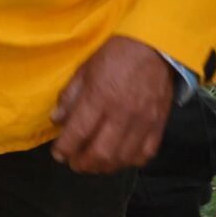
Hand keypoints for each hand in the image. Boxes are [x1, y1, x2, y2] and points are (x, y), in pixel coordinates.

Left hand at [52, 36, 177, 173]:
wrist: (154, 49)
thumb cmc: (114, 57)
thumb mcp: (84, 70)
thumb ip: (70, 96)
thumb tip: (57, 119)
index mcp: (99, 98)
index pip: (78, 132)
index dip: (65, 148)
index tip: (58, 155)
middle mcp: (121, 115)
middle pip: (101, 152)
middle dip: (84, 164)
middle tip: (75, 164)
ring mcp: (142, 123)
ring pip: (123, 158)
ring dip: (105, 167)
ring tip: (93, 165)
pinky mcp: (158, 126)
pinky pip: (146, 153)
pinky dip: (131, 161)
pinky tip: (120, 159)